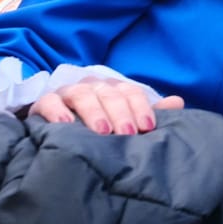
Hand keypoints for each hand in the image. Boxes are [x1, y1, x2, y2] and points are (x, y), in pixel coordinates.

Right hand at [28, 77, 184, 134]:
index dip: (140, 107)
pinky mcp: (44, 104)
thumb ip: (148, 115)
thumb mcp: (125, 123)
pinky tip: (66, 125)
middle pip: (109, 93)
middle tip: (127, 133)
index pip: (130, 91)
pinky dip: (57, 111)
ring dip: (94, 111)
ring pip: (82, 94)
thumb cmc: (99, 130)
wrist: (60, 136)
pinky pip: (49, 102)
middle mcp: (92, 87)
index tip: (147, 127)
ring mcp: (67, 93)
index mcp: (114, 89)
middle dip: (120, 112)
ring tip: (102, 131)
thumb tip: (177, 101)